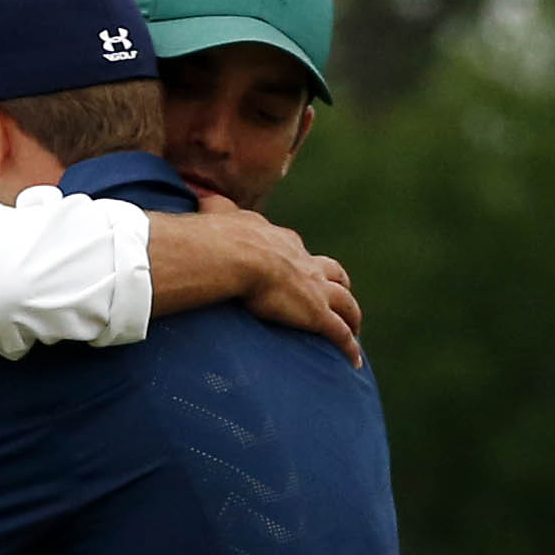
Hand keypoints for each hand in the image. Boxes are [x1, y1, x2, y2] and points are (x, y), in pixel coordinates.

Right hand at [187, 198, 364, 362]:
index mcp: (285, 243)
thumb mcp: (221, 213)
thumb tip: (198, 193)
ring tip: (355, 329)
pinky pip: (339, 334)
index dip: (302, 263)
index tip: (300, 272)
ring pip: (345, 303)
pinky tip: (354, 361)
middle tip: (339, 295)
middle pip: (333, 273)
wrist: (238, 255)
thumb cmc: (226, 237)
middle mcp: (307, 264)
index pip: (299, 253)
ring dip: (352, 316)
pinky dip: (349, 347)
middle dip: (339, 284)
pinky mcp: (316, 314)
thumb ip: (214, 205)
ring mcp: (316, 290)